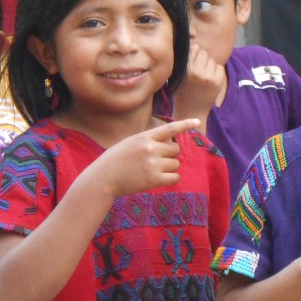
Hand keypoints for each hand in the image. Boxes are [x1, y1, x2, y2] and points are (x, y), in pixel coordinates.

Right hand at [85, 118, 200, 199]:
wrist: (103, 178)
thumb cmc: (114, 161)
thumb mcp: (129, 143)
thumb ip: (148, 141)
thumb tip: (168, 145)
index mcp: (144, 137)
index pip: (169, 128)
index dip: (185, 124)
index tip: (197, 121)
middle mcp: (151, 148)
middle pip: (175, 148)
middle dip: (169, 154)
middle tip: (156, 160)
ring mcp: (153, 164)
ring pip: (176, 163)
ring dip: (169, 167)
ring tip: (153, 170)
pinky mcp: (154, 179)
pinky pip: (175, 177)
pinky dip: (171, 178)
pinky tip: (159, 179)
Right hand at [172, 42, 225, 124]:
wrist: (191, 112)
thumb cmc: (181, 93)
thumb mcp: (178, 75)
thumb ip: (185, 60)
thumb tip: (195, 44)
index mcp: (185, 69)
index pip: (193, 48)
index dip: (193, 53)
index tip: (192, 61)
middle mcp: (197, 71)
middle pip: (204, 52)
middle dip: (202, 59)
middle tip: (198, 69)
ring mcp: (209, 76)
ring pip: (212, 60)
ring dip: (209, 65)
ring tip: (203, 76)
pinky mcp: (218, 81)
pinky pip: (219, 67)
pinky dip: (216, 71)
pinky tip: (210, 80)